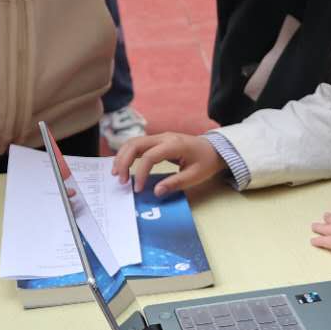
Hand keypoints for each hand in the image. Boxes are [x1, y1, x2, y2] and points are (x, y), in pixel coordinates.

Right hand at [111, 131, 225, 194]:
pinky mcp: (157, 141)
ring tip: (116, 173)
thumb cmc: (205, 162)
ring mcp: (159, 137)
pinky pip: (137, 144)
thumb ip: (175, 183)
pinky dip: (127, 154)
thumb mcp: (195, 176)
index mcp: (174, 145)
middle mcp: (163, 137)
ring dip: (122, 156)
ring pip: (133, 142)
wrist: (214, 149)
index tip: (138, 189)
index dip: (140, 173)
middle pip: (135, 144)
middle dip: (124, 162)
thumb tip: (156, 192)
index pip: (149, 157)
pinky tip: (122, 165)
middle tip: (120, 180)